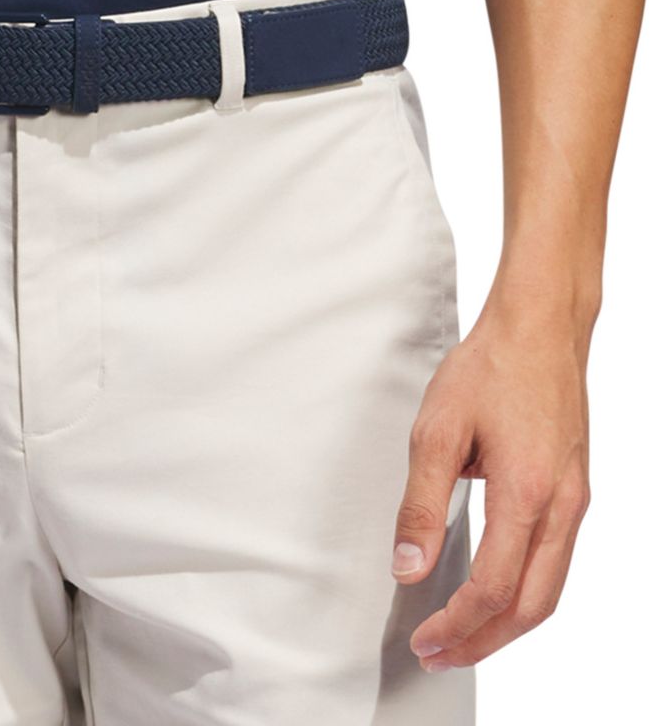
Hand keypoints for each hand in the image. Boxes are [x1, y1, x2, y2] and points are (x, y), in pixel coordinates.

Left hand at [390, 296, 591, 672]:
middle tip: (440, 655)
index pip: (494, 587)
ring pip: (549, 590)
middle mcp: (561, 506)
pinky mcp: (574, 490)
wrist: (541, 326)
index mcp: (527, 493)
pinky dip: (526, 593)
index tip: (424, 638)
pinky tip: (496, 593)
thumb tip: (408, 567)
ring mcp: (574, 500)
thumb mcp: (437, 430)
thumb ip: (421, 504)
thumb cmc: (491, 366)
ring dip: (507, 624)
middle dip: (484, 641)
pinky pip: (556, 562)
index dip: (457, 624)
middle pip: (531, 607)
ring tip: (463, 636)